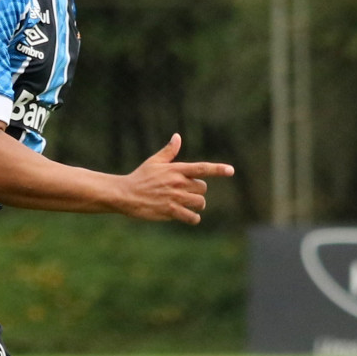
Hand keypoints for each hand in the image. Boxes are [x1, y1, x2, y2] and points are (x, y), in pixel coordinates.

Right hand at [118, 134, 233, 223]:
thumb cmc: (140, 177)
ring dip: (197, 205)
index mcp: (176, 169)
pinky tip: (189, 217)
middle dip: (198, 191)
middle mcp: (178, 183)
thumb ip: (169, 151)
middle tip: (187, 193)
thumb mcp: (154, 162)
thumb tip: (177, 137)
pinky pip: (191, 217)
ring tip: (189, 206)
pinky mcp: (170, 211)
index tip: (231, 170)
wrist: (125, 194)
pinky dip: (193, 218)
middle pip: (202, 188)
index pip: (202, 168)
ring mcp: (175, 197)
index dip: (218, 169)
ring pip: (199, 203)